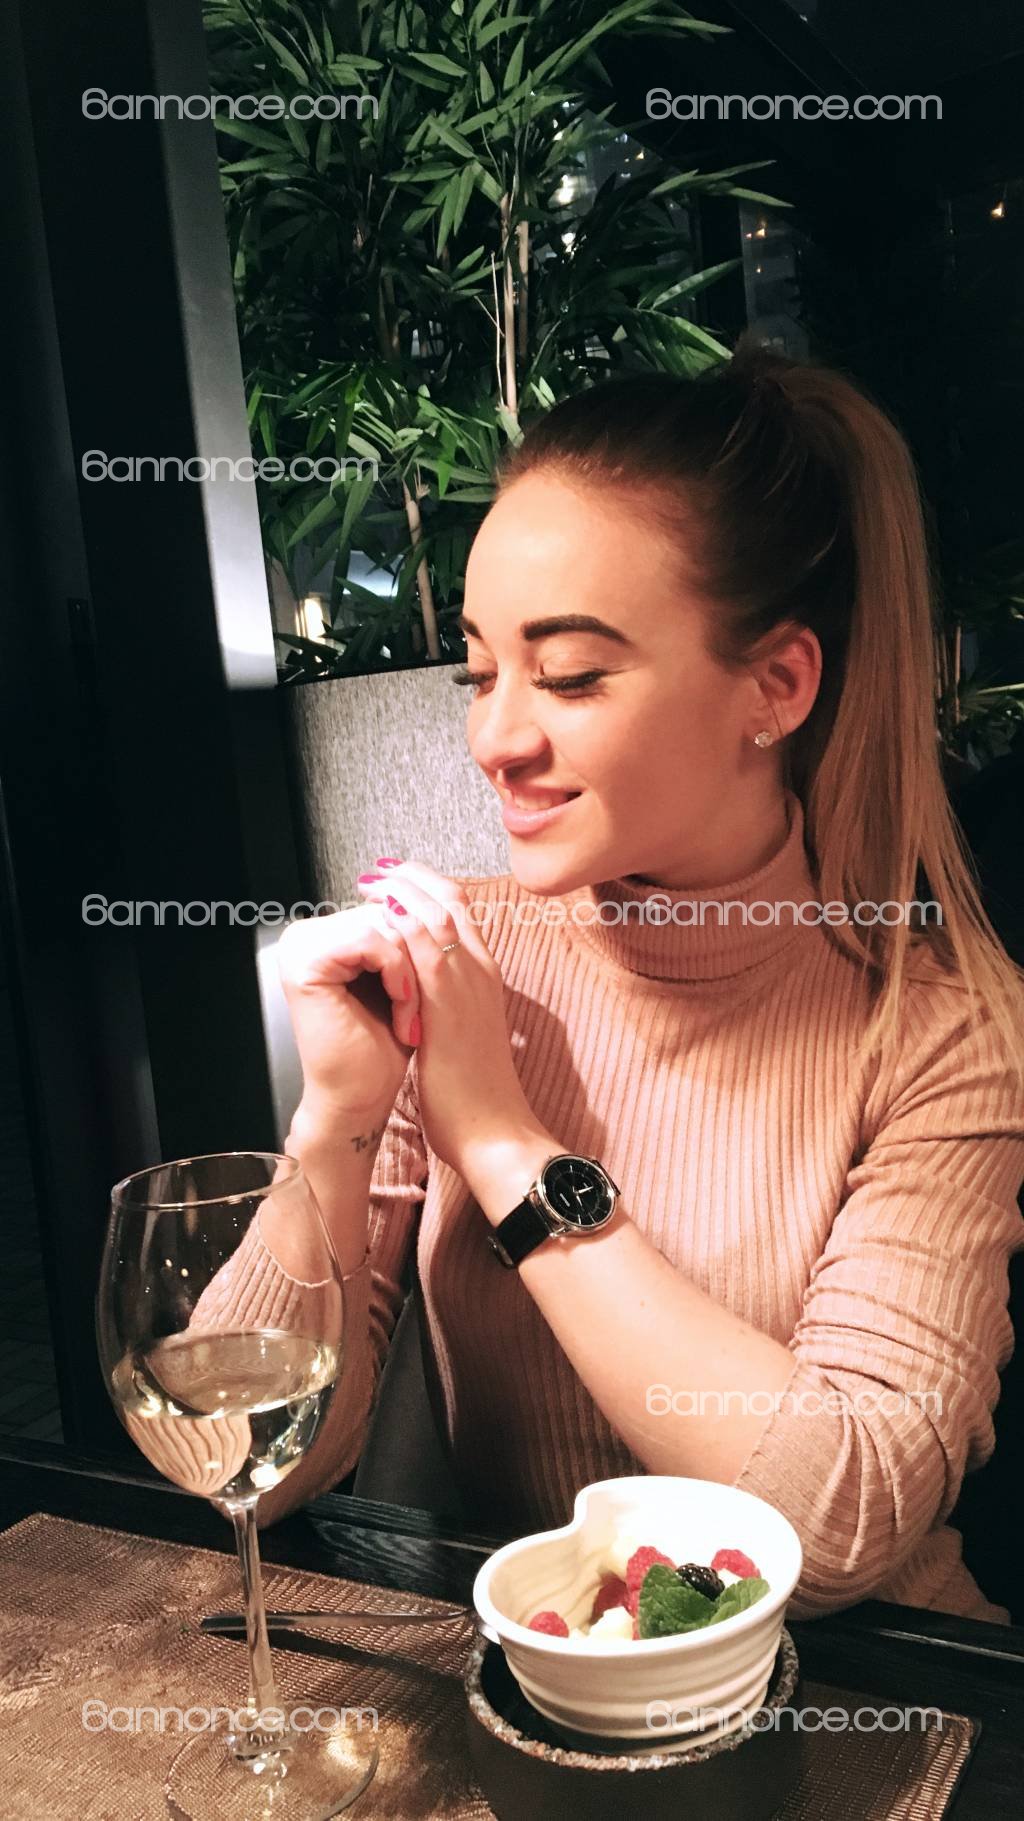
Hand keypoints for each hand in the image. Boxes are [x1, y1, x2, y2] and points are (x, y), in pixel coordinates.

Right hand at [276, 899, 420, 1115]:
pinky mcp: (305, 961)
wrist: (363, 1096)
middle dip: (416, 963)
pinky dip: (398, 977)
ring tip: (410, 1019)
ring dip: (411, 976)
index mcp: (327, 933)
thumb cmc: (384, 1043)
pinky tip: (401, 1013)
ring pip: (384, 928)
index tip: (421, 992)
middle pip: (387, 915)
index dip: (420, 943)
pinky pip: (371, 942)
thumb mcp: (403, 976)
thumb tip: (421, 886)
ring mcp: (300, 944)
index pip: (388, 909)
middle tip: (417, 1013)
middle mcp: (307, 933)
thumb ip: (405, 931)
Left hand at [355, 858, 547, 1176]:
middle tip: (378, 870)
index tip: (396, 881)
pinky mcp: (450, 1000)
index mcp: (485, 978)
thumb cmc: (474, 1093)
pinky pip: (427, 944)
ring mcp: (470, 982)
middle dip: (412, 878)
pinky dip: (403, 920)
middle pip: (452, 899)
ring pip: (440, 911)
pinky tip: (378, 912)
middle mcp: (481, 971)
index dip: (427, 889)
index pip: (461, 912)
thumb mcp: (463, 1037)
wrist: (493, 1129)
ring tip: (371, 882)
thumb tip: (419, 995)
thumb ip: (447, 1007)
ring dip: (402, 890)